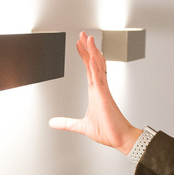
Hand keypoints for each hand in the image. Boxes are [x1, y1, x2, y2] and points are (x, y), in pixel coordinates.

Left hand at [49, 32, 141, 154]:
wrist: (121, 139)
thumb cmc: (108, 131)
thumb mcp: (81, 126)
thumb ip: (67, 123)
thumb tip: (53, 122)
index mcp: (96, 92)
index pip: (89, 69)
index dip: (85, 56)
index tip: (81, 44)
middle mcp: (100, 89)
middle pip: (94, 64)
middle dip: (88, 49)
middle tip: (84, 36)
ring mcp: (103, 91)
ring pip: (98, 67)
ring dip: (93, 53)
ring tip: (89, 39)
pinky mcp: (105, 97)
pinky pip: (100, 79)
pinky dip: (96, 68)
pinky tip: (93, 58)